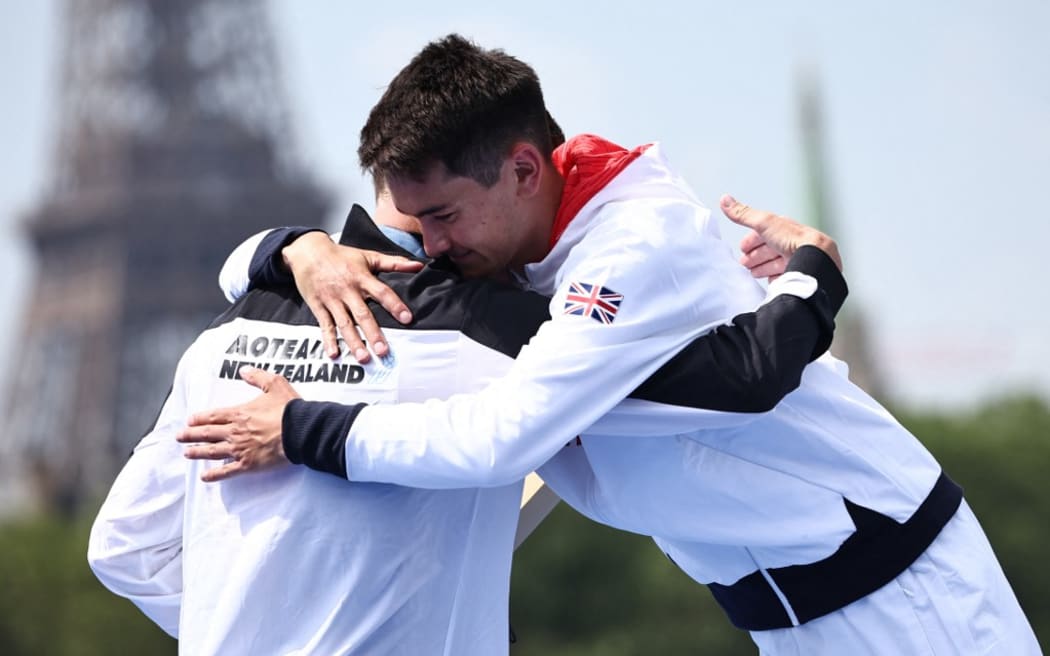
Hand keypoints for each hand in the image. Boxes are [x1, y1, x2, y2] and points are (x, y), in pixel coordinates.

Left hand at [177, 367, 299, 481]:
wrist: (301, 431)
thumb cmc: (289, 409)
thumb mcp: (275, 384)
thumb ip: (257, 377)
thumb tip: (244, 370)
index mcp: (239, 413)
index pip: (213, 416)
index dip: (199, 419)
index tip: (189, 421)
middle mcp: (235, 432)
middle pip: (207, 434)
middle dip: (191, 435)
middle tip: (180, 437)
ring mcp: (239, 449)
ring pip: (212, 452)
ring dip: (198, 452)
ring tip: (187, 453)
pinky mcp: (248, 464)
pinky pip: (227, 471)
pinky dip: (214, 475)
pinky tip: (204, 477)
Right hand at [281, 232, 423, 362]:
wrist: (308, 251)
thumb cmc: (341, 256)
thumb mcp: (368, 256)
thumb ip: (394, 263)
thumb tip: (419, 265)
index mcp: (361, 277)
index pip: (382, 292)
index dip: (395, 305)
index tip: (407, 319)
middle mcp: (347, 290)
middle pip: (362, 314)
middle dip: (373, 334)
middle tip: (383, 351)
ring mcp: (332, 300)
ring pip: (344, 324)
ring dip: (354, 342)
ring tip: (364, 358)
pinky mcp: (318, 307)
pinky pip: (325, 326)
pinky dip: (328, 340)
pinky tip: (334, 354)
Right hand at [720, 194, 842, 280]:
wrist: (815, 258)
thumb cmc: (792, 239)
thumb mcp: (763, 223)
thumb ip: (743, 214)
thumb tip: (725, 199)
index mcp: (783, 229)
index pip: (764, 233)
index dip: (751, 240)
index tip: (742, 248)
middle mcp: (791, 243)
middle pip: (770, 249)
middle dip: (756, 256)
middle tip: (744, 263)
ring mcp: (796, 258)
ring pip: (776, 263)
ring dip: (763, 267)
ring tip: (753, 273)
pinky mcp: (800, 274)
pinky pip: (785, 276)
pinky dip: (775, 278)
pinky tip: (769, 281)